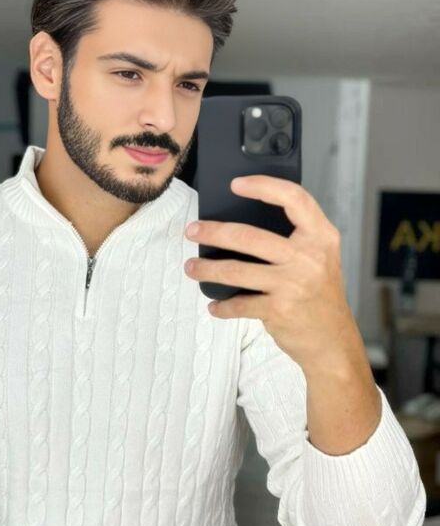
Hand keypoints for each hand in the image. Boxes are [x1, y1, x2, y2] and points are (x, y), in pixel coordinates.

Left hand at [184, 174, 355, 369]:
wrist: (333, 342)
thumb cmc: (319, 296)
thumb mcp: (320, 258)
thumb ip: (294, 239)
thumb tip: (241, 223)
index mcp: (321, 237)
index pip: (294, 198)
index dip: (264, 186)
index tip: (236, 184)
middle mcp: (309, 257)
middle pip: (250, 236)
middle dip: (213, 232)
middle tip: (192, 231)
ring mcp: (293, 284)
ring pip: (236, 270)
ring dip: (207, 269)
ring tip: (191, 267)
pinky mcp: (280, 310)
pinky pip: (240, 304)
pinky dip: (222, 306)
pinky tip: (214, 305)